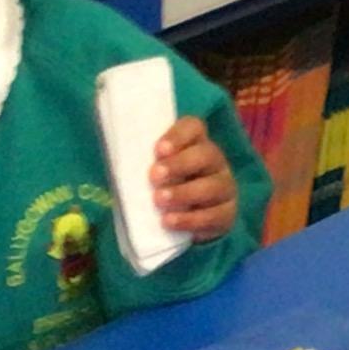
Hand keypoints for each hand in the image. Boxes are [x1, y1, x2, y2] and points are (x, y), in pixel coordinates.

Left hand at [153, 116, 240, 238]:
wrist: (185, 221)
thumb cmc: (163, 187)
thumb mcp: (153, 170)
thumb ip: (143, 162)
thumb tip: (121, 157)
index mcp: (195, 143)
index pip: (193, 128)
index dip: (178, 136)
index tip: (158, 150)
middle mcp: (215, 161)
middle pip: (206, 154)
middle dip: (180, 164)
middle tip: (154, 176)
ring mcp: (225, 187)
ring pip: (212, 186)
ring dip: (184, 193)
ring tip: (158, 200)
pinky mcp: (227, 213)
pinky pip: (214, 215)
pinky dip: (190, 219)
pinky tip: (169, 221)